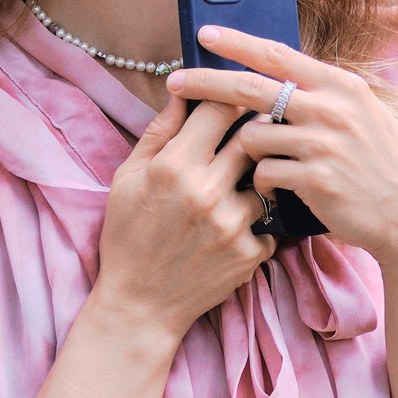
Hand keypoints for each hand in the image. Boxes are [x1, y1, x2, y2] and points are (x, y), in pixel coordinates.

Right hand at [81, 92, 276, 344]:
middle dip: (257, 130)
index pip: (220, 108)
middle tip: (257, 130)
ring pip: (267, 179)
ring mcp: (232, 223)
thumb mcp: (128, 178)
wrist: (140, 305)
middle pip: (255, 136)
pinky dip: (258, 224)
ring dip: (258, 180)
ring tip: (239, 190)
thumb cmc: (128, 237)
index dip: (231, 97)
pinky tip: (235, 231)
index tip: (235, 98)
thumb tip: (182, 92)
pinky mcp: (250, 252)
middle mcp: (207, 190)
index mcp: (174, 165)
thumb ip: (158, 132)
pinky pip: (269, 222)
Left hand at [175, 25, 397, 268]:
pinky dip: (264, 183)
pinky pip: (263, 174)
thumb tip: (277, 79)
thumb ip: (321, 96)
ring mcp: (323, 143)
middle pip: (249, 87)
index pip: (276, 54)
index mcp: (340, 86)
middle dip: (204, 82)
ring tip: (273, 165)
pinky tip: (284, 190)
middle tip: (174, 81)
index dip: (235, 42)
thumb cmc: (384, 165)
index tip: (204, 34)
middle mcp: (330, 108)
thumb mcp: (362, 115)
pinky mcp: (315, 179)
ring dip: (250, 152)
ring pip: (251, 136)